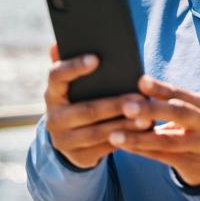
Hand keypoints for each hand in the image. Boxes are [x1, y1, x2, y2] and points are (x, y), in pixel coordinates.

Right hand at [44, 43, 147, 168]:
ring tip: (147, 116)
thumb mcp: (74, 85)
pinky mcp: (78, 157)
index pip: (57, 76)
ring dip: (125, 124)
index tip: (96, 58)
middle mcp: (53, 118)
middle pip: (87, 109)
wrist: (72, 139)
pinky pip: (105, 148)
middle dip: (115, 104)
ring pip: (98, 132)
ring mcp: (64, 140)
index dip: (74, 67)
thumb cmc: (80, 101)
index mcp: (52, 94)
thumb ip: (71, 66)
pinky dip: (125, 139)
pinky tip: (143, 132)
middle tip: (140, 98)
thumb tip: (58, 42)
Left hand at [107, 76, 199, 186]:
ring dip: (139, 138)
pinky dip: (141, 150)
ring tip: (114, 135)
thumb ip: (167, 101)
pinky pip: (161, 157)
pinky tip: (123, 146)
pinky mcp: (189, 164)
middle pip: (178, 113)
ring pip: (167, 141)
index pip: (180, 93)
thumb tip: (133, 86)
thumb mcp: (190, 110)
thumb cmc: (194, 126)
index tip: (140, 80)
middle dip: (151, 109)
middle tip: (127, 107)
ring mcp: (199, 145)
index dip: (160, 88)